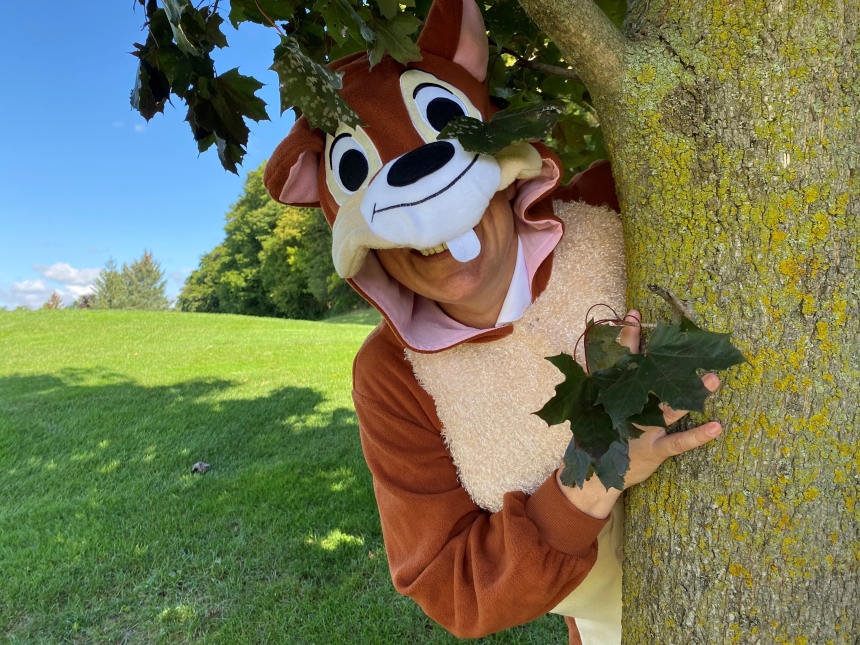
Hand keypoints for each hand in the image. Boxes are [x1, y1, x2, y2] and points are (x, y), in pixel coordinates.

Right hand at [619, 310, 721, 488]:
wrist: (593, 478)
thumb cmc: (603, 439)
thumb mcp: (602, 410)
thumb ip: (609, 387)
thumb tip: (623, 360)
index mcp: (615, 396)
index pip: (622, 361)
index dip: (629, 337)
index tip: (635, 314)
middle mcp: (628, 409)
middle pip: (647, 378)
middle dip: (662, 358)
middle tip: (680, 337)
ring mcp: (642, 429)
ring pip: (670, 407)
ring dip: (693, 393)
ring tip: (715, 379)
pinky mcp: (653, 450)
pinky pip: (678, 442)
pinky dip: (697, 436)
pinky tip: (717, 427)